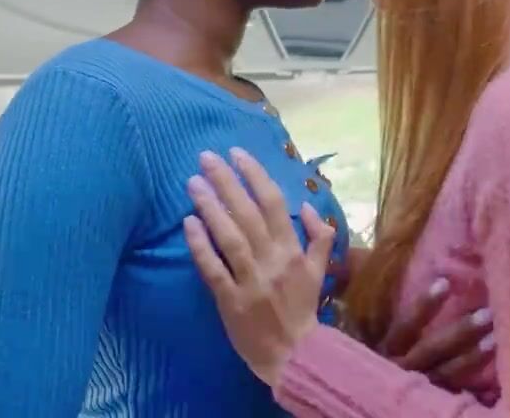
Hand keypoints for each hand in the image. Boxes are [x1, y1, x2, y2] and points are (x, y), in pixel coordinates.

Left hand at [183, 148, 334, 386]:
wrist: (294, 354)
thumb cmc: (303, 309)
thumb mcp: (320, 271)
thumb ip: (319, 237)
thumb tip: (307, 206)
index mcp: (293, 250)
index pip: (274, 203)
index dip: (254, 175)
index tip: (237, 153)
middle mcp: (273, 260)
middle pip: (247, 213)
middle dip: (226, 181)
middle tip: (205, 157)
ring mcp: (251, 280)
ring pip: (229, 236)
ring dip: (211, 207)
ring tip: (193, 182)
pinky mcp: (231, 301)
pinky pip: (214, 269)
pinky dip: (201, 246)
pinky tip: (189, 223)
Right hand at [377, 278, 495, 390]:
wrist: (372, 397)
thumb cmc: (372, 359)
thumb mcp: (368, 337)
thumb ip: (371, 312)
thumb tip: (357, 273)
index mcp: (385, 351)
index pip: (405, 327)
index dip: (423, 306)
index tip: (444, 283)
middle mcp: (402, 369)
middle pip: (432, 350)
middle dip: (461, 332)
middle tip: (487, 313)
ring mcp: (419, 387)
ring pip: (448, 372)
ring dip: (473, 356)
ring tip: (495, 338)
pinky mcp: (433, 399)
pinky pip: (456, 390)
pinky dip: (476, 380)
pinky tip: (496, 364)